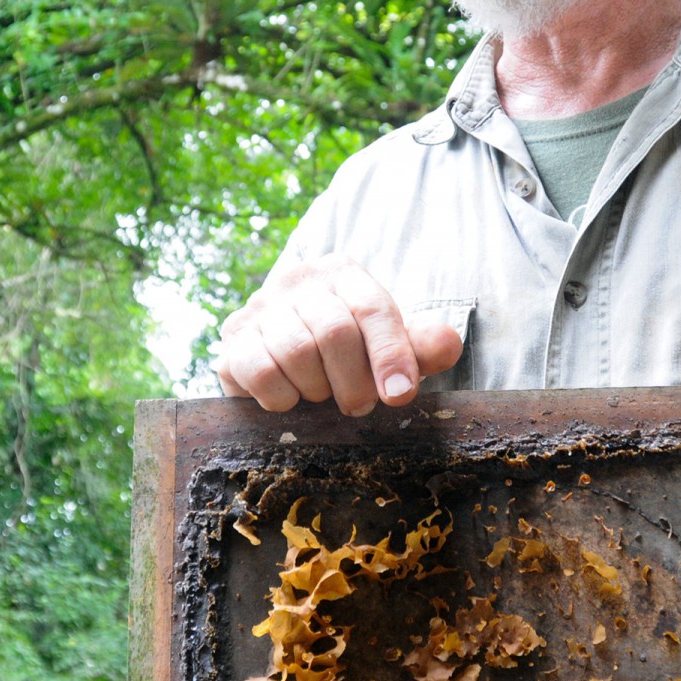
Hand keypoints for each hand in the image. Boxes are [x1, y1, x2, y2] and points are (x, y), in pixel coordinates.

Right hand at [215, 254, 463, 415]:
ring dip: (318, 390)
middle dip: (353, 382)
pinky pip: (260, 372)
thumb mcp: (390, 345)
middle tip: (359, 407)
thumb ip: (422, 346)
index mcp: (342, 273)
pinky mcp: (233, 341)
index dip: (390, 355)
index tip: (400, 395)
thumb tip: (447, 344)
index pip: (372, 309)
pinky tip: (290, 398)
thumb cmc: (349, 351)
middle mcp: (298, 280)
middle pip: (334, 332)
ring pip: (296, 353)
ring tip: (323, 397)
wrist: (284, 351)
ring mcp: (260, 308)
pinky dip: (282, 397)